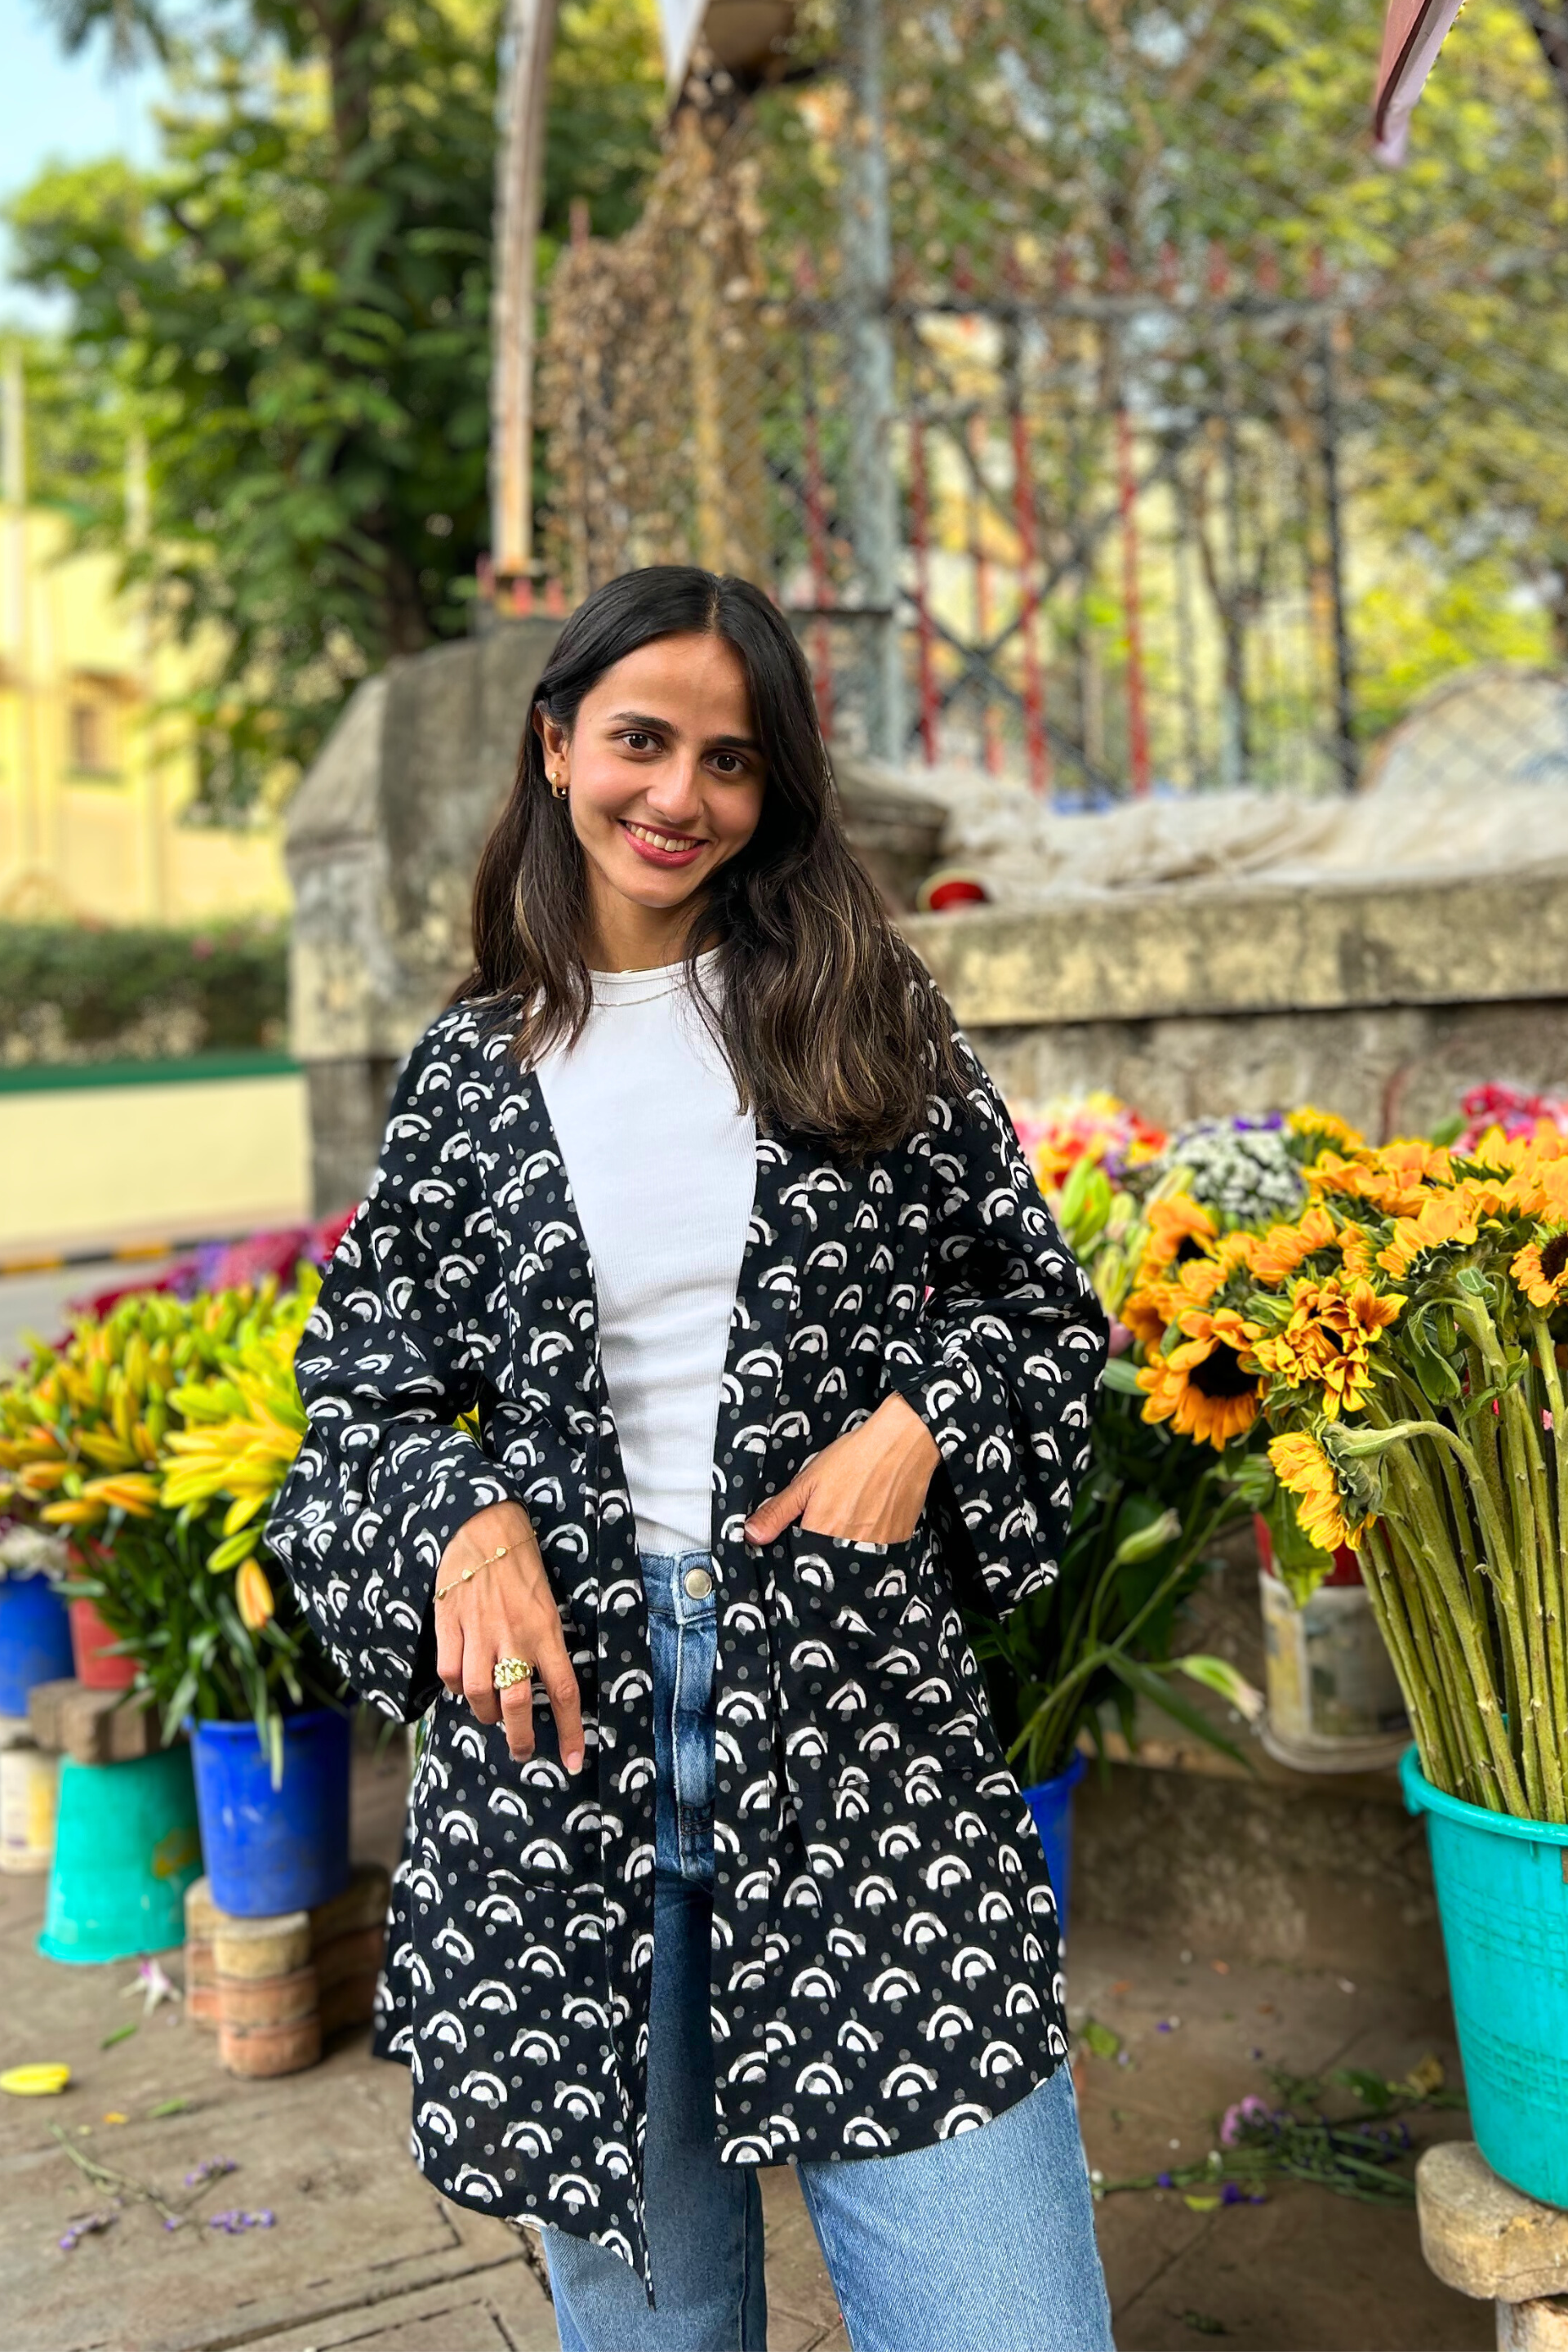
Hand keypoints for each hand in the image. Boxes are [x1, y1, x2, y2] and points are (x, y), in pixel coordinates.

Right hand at [434, 1502, 583, 1771]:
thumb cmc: (522, 1564)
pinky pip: (451, 1673)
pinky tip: (465, 1682)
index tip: (572, 1761)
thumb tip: (542, 1682)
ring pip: (480, 1695)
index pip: (564, 1690)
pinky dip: (457, 1686)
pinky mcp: (449, 1624)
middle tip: (521, 1750)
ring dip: (486, 1713)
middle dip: (519, 1738)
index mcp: (546, 1630)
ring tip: (491, 1713)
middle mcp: (514, 1636)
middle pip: (517, 1704)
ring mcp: (478, 1632)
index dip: (570, 1731)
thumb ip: (544, 1641)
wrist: (484, 1525)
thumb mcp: (547, 1602)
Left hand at [744, 1394, 939, 1547]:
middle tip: (835, 1517)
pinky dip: (872, 1540)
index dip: (800, 1549)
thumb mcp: (807, 1481)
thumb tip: (751, 1536)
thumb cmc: (853, 1458)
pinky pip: (878, 1552)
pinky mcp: (898, 1542)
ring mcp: (877, 1547)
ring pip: (853, 1558)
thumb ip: (778, 1512)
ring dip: (849, 1544)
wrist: (902, 1445)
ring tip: (855, 1514)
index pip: (802, 1559)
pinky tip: (872, 1517)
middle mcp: (849, 1547)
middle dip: (825, 1548)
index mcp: (822, 1533)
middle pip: (829, 1561)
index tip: (804, 1534)